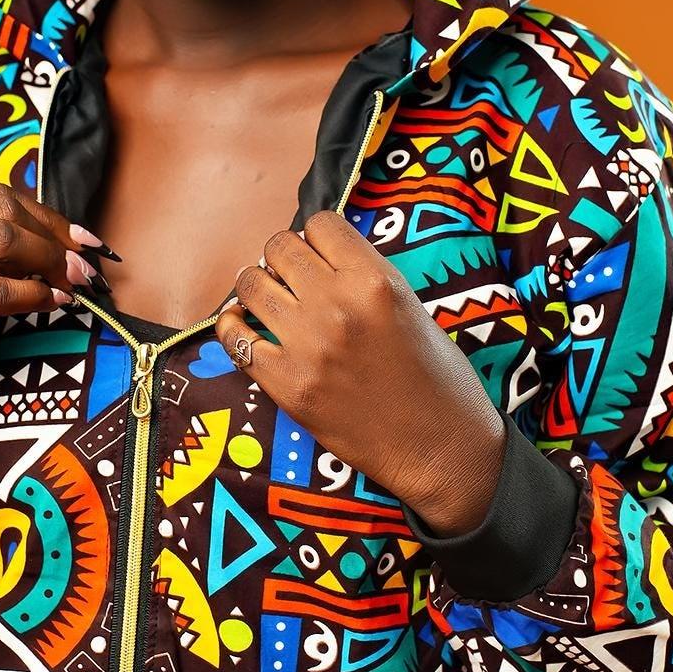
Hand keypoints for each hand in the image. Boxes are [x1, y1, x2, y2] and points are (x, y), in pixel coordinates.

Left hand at [213, 211, 506, 533]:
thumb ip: (366, 276)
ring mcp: (307, 346)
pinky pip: (233, 337)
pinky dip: (233, 327)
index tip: (319, 253)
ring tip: (268, 300)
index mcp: (375, 281)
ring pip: (251, 284)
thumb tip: (319, 254)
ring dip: (257, 287)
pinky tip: (244, 328)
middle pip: (280, 247)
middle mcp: (337, 305)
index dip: (317, 236)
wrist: (439, 448)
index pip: (321, 224)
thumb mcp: (412, 307)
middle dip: (283, 257)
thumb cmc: (437, 378)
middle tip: (291, 276)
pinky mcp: (286, 384)